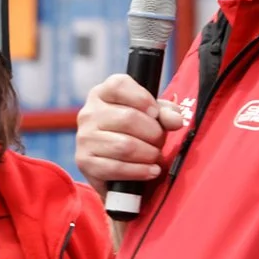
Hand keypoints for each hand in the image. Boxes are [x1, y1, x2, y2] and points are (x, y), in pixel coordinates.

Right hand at [74, 73, 186, 197]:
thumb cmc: (133, 133)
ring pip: (124, 146)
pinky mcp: (84, 161)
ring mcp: (84, 137)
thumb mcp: (151, 116)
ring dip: (148, 154)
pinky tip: (150, 171)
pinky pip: (116, 168)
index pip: (119, 86)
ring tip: (154, 156)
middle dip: (153, 133)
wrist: (112, 165)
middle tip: (159, 141)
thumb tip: (175, 120)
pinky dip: (140, 172)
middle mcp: (88, 113)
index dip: (142, 98)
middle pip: (128, 118)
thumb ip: (166, 113)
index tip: (155, 113)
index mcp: (102, 94)